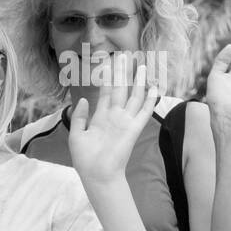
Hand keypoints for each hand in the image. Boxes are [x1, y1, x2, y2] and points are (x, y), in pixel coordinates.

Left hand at [68, 68, 157, 187]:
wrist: (97, 175)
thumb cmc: (85, 159)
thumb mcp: (76, 135)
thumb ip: (79, 117)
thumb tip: (82, 99)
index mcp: (100, 118)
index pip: (106, 93)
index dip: (108, 79)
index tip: (109, 64)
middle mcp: (114, 117)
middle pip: (121, 90)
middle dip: (123, 73)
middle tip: (126, 56)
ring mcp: (125, 122)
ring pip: (134, 96)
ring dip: (139, 81)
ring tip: (142, 65)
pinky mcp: (134, 128)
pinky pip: (144, 111)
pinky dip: (150, 99)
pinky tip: (155, 87)